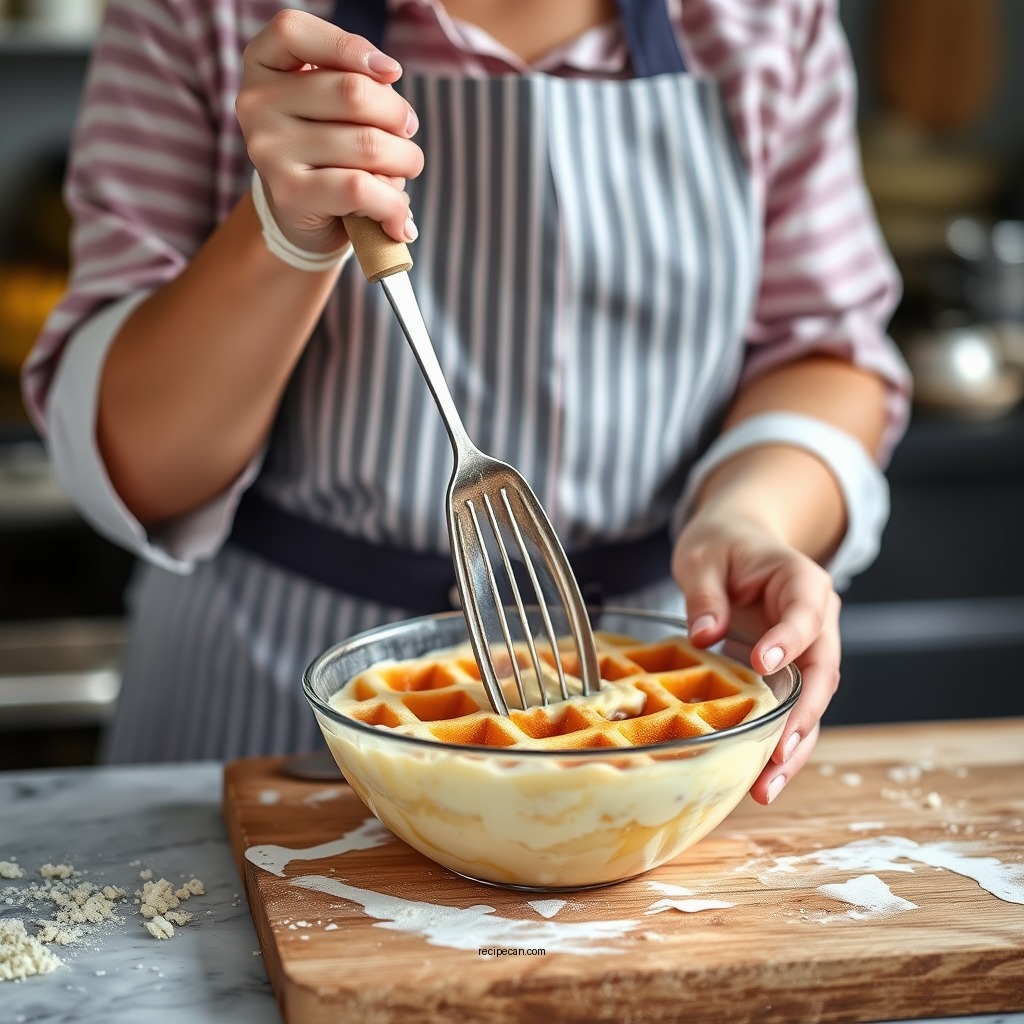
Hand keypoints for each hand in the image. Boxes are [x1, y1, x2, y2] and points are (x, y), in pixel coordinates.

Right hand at [236, 10, 423, 250]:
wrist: (303, 216)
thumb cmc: (329, 149)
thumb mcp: (335, 103)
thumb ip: (357, 82)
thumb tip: (392, 89)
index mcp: (262, 65)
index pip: (293, 30)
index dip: (351, 47)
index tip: (392, 72)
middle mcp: (256, 104)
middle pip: (352, 92)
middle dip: (398, 116)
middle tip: (407, 134)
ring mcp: (269, 150)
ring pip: (367, 144)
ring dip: (405, 162)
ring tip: (405, 172)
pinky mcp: (289, 193)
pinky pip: (360, 188)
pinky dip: (393, 204)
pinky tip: (399, 216)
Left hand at [671, 513, 840, 804]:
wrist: (740, 542)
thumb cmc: (724, 545)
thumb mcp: (703, 556)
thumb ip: (706, 594)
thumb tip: (704, 636)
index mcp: (802, 582)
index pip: (805, 613)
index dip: (788, 640)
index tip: (762, 663)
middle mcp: (817, 621)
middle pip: (821, 675)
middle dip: (801, 720)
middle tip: (775, 755)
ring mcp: (807, 652)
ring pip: (812, 706)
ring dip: (793, 748)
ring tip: (766, 787)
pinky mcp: (789, 676)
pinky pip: (791, 713)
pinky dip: (778, 746)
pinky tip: (759, 779)